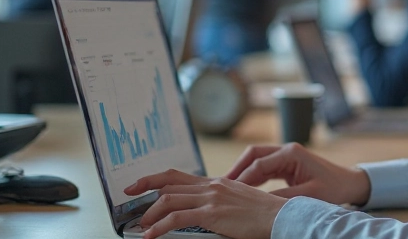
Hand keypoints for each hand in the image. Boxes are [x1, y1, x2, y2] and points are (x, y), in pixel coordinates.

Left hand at [124, 170, 283, 238]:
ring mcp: (211, 198)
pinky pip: (177, 218)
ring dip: (150, 214)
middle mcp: (211, 185)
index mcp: (216, 182)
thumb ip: (218, 202)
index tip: (139, 185)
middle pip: (168, 182)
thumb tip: (200, 211)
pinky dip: (160, 226)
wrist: (279, 216)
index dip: (155, 178)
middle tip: (129, 197)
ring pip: (168, 199)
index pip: (178, 175)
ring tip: (142, 225)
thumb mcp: (237, 201)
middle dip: (144, 188)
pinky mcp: (212, 213)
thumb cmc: (262, 214)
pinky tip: (151, 235)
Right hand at [225, 143, 371, 205]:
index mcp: (291, 153)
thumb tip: (258, 203)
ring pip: (256, 160)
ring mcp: (286, 156)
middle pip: (253, 155)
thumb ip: (283, 197)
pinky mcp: (287, 164)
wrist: (350, 183)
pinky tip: (242, 190)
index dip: (242, 177)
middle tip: (220, 185)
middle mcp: (286, 150)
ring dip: (242, 173)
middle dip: (236, 169)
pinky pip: (263, 168)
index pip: (258, 162)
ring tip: (227, 189)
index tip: (229, 191)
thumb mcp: (308, 195)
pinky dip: (252, 177)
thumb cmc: (334, 188)